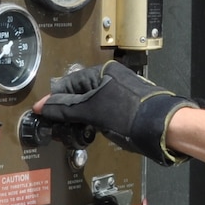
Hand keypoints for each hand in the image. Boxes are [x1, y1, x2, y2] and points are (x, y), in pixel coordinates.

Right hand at [33, 61, 193, 164]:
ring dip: (79, 117)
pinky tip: (89, 131)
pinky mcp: (125, 107)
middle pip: (78, 94)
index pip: (67, 84)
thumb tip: (42, 107)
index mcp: (101, 73)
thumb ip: (65, 108)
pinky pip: (101, 111)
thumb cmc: (127, 114)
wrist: (162, 128)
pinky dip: (92, 121)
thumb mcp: (91, 111)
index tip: (43, 114)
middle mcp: (110, 79)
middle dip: (66, 110)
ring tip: (71, 130)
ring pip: (89, 104)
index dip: (54, 100)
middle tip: (57, 125)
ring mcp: (119, 93)